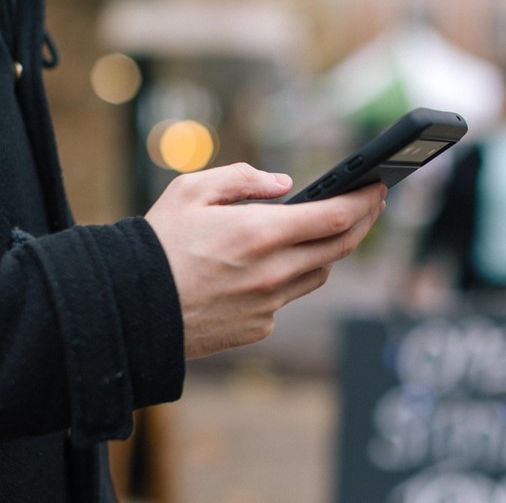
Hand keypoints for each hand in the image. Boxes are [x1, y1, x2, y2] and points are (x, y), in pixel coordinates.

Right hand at [145, 163, 385, 359]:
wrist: (127, 308)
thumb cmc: (156, 244)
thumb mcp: (190, 191)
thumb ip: (242, 178)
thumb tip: (284, 184)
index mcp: (259, 233)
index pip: (336, 217)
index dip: (365, 201)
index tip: (378, 187)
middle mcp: (272, 272)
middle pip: (340, 248)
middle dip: (362, 222)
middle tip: (370, 204)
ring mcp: (268, 305)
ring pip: (318, 274)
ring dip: (327, 250)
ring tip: (324, 229)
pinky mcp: (258, 328)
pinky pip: (287, 299)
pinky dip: (289, 278)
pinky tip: (270, 265)